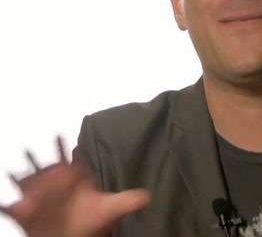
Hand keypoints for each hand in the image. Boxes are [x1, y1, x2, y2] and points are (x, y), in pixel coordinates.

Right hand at [0, 136, 149, 236]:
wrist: (79, 234)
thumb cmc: (93, 218)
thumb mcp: (111, 209)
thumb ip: (128, 201)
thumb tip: (147, 198)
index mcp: (74, 178)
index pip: (68, 161)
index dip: (63, 149)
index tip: (58, 134)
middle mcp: (55, 185)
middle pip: (45, 170)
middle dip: (38, 161)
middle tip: (29, 148)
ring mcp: (41, 200)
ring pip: (27, 185)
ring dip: (20, 180)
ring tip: (11, 171)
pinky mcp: (29, 216)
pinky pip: (14, 210)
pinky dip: (9, 207)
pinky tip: (6, 204)